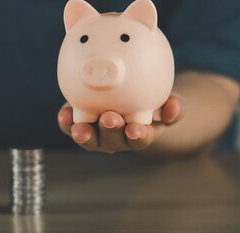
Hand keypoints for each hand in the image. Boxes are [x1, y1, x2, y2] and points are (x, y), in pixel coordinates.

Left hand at [57, 93, 183, 153]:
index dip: (138, 136)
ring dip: (84, 133)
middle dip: (110, 130)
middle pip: (111, 140)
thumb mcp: (165, 104)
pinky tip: (63, 115)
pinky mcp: (78, 122)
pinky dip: (66, 122)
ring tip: (79, 128)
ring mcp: (95, 133)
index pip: (139, 139)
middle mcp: (115, 139)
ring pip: (89, 138)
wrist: (127, 99)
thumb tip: (175, 106)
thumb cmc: (150, 102)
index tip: (137, 129)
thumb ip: (173, 107)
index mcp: (138, 135)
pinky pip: (70, 125)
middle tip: (110, 118)